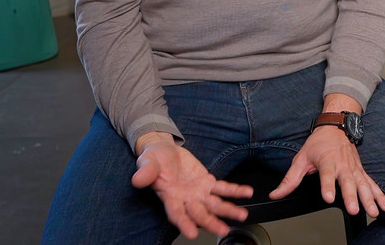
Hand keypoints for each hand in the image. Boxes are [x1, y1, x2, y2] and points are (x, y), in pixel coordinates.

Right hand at [131, 133, 254, 239]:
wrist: (164, 151)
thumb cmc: (153, 160)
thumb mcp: (147, 163)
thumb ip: (146, 173)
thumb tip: (138, 180)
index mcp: (170, 197)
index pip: (177, 214)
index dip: (184, 223)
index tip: (192, 233)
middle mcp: (186, 199)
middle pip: (200, 213)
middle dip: (211, 222)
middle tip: (223, 229)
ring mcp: (198, 192)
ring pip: (215, 204)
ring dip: (228, 210)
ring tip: (242, 215)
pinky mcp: (207, 182)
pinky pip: (223, 188)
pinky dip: (235, 191)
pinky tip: (247, 193)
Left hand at [269, 126, 384, 217]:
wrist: (336, 126)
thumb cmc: (318, 143)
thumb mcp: (300, 159)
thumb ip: (289, 180)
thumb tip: (276, 194)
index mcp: (327, 161)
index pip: (327, 176)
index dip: (327, 186)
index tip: (328, 198)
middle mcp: (343, 165)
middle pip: (348, 182)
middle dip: (351, 197)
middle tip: (354, 209)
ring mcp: (354, 169)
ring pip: (363, 185)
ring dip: (369, 199)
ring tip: (373, 212)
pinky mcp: (361, 171)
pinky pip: (372, 184)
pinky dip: (380, 195)